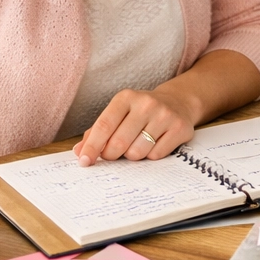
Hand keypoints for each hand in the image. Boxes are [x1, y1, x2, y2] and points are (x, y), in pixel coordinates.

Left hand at [73, 85, 196, 165]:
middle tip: (114, 154)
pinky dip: (151, 155)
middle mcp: (146, 103)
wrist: (177, 102)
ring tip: (138, 144)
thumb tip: (80, 151)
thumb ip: (97, 132)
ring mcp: (165, 115)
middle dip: (112, 155)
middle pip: (119, 143)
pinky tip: (154, 143)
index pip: (104, 126)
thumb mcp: (119, 114)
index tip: (84, 161)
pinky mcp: (180, 128)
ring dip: (133, 155)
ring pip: (137, 152)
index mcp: (126, 97)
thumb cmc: (140, 112)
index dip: (92, 147)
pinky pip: (156, 155)